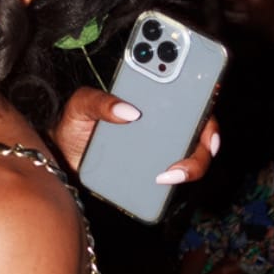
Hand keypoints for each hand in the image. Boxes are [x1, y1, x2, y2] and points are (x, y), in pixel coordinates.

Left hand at [53, 88, 219, 185]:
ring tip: (166, 175)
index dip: (208, 94)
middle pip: (202, 127)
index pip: (190, 90)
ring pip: (194, 154)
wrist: (65, 158)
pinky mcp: (156, 171)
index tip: (207, 103)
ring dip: (192, 165)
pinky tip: (160, 183)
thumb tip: (127, 112)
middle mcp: (165, 122)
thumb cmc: (77, 124)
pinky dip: (176, 181)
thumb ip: (98, 101)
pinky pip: (175, 176)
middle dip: (207, 141)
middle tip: (185, 150)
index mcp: (152, 98)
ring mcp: (163, 148)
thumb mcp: (81, 105)